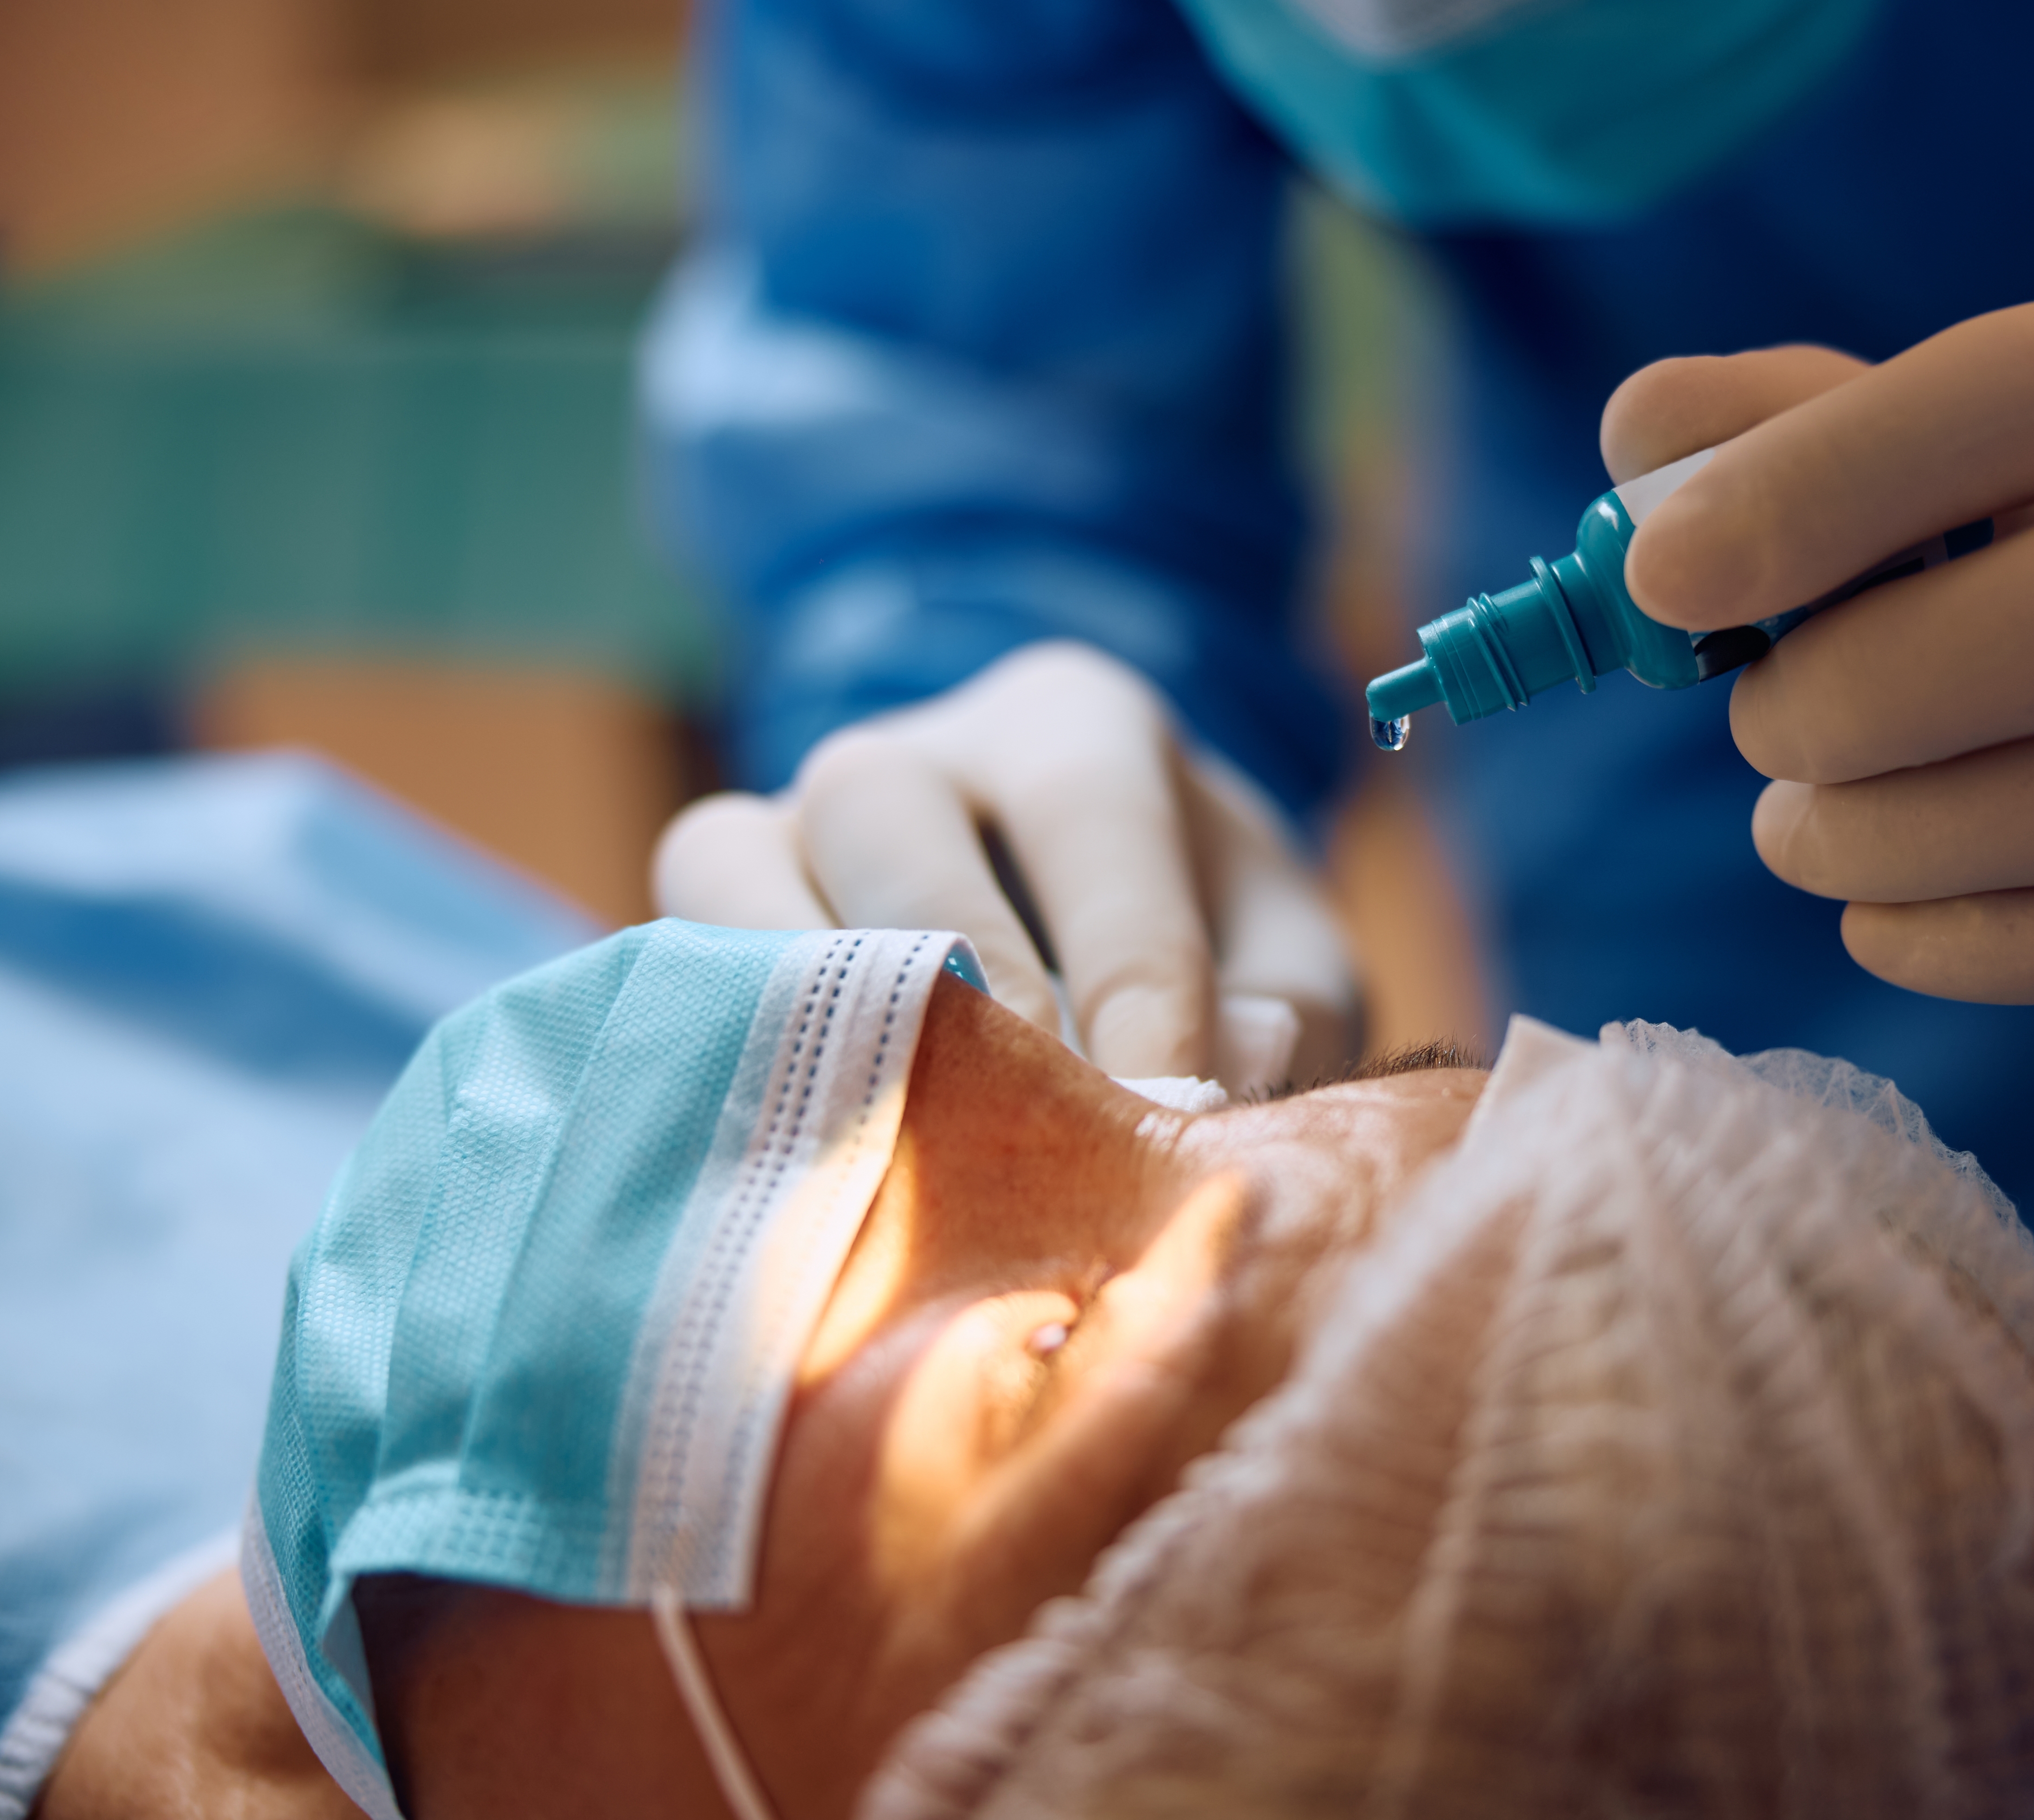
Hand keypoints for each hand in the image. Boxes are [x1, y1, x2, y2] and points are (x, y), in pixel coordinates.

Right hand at [654, 642, 1355, 1085]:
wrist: (1097, 966)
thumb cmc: (1210, 961)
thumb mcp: (1283, 972)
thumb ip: (1279, 1018)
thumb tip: (1214, 1079)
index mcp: (1077, 724)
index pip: (1091, 818)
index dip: (1128, 971)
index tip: (1163, 1109)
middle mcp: (915, 746)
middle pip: (885, 810)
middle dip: (956, 972)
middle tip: (1025, 1118)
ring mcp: (786, 819)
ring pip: (737, 861)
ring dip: (810, 1003)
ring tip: (893, 1135)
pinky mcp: (707, 915)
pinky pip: (672, 950)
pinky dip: (723, 1047)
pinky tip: (802, 1157)